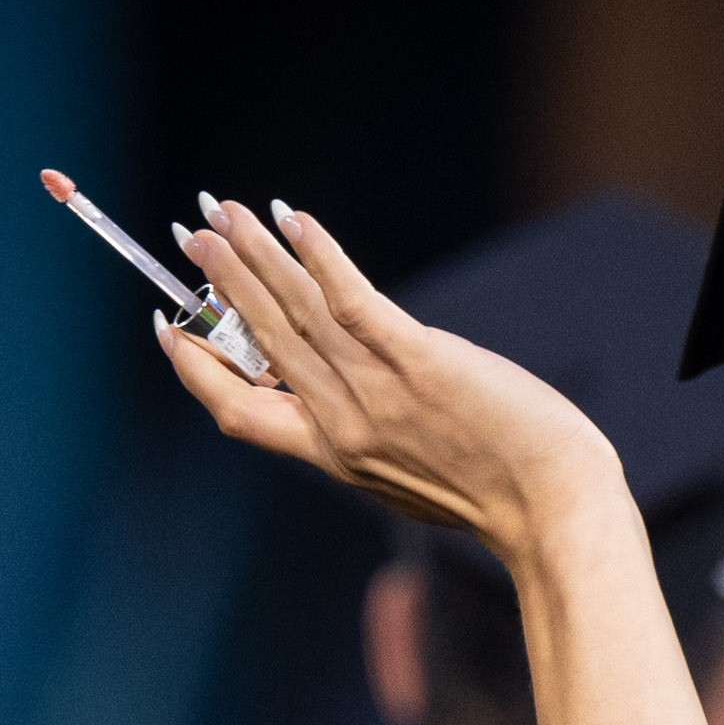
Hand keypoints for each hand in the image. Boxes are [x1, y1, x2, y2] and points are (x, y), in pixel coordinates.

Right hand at [155, 198, 619, 567]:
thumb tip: (353, 410)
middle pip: (258, 343)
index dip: (194, 367)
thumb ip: (371, 443)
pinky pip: (354, 300)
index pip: (236, 410)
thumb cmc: (500, 495)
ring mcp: (377, 391)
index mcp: (332, 455)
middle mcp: (341, 424)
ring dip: (255, 257)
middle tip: (191, 237)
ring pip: (296, 313)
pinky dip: (319, 256)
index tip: (169, 326)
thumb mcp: (412, 479)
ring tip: (223, 214)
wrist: (554, 510)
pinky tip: (293, 220)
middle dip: (219, 285)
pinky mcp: (420, 362)